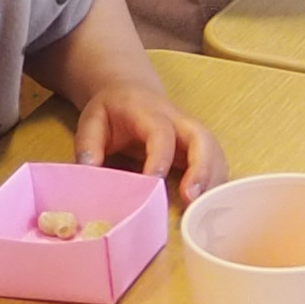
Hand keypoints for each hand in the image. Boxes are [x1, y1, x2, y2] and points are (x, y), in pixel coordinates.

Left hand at [74, 82, 222, 194]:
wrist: (131, 92)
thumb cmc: (113, 110)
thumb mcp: (91, 119)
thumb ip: (88, 144)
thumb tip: (90, 171)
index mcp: (150, 111)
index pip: (162, 133)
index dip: (160, 157)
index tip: (153, 181)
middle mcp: (179, 121)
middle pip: (202, 139)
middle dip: (202, 169)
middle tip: (191, 198)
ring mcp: (192, 134)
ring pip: (215, 153)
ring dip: (213, 182)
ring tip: (203, 210)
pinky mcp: (199, 149)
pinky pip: (216, 165)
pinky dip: (215, 186)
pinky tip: (207, 208)